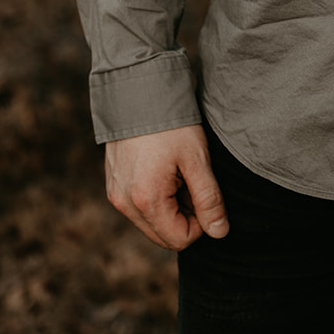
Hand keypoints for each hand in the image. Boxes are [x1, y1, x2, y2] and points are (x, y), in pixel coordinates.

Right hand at [105, 123, 228, 249]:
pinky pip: (138, 208)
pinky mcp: (113, 186)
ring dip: (171, 208)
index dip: (201, 223)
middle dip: (185, 217)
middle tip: (193, 183)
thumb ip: (209, 200)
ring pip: (151, 223)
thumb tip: (220, 232)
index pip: (179, 239)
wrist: (139, 94)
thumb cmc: (172, 126)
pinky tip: (165, 172)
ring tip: (179, 175)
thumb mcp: (198, 161)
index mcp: (145, 200)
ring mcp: (115, 195)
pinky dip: (156, 198)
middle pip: (163, 236)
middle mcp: (123, 203)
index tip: (205, 195)